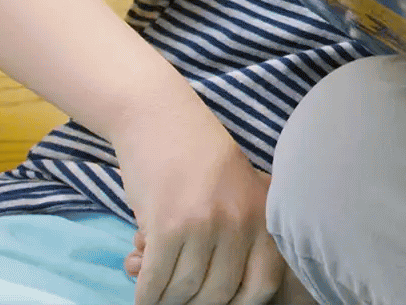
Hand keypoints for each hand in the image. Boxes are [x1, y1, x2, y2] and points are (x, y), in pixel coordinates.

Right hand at [112, 99, 289, 304]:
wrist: (160, 119)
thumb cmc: (196, 159)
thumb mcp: (237, 192)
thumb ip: (237, 237)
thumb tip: (216, 294)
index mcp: (263, 216)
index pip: (263, 284)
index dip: (237, 303)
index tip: (215, 304)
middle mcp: (242, 221)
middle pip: (219, 292)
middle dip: (193, 303)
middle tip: (176, 297)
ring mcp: (207, 223)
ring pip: (184, 289)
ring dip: (165, 299)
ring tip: (156, 290)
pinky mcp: (169, 225)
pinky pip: (156, 279)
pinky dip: (146, 294)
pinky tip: (142, 295)